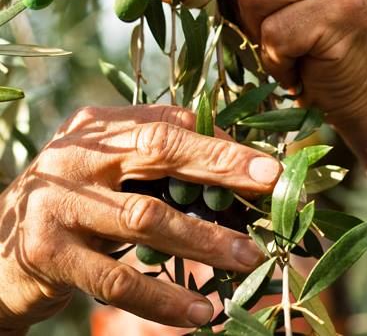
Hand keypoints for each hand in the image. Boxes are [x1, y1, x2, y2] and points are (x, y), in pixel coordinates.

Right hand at [0, 105, 280, 332]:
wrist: (0, 248)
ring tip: (249, 257)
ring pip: (145, 218)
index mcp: (99, 127)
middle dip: (221, 168)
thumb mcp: (114, 171)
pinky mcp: (47, 251)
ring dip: (204, 240)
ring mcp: (58, 200)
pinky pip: (116, 278)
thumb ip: (159, 161)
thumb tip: (234, 165)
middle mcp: (77, 154)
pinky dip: (161, 297)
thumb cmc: (77, 202)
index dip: (220, 143)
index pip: (169, 122)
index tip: (265, 165)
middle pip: (160, 152)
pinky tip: (199, 311)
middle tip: (272, 186)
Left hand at [178, 0, 366, 127]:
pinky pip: (277, 33)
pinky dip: (279, 61)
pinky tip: (299, 67)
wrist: (356, 89)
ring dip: (260, 35)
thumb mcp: (254, 10)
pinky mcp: (344, 9)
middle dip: (235, 1)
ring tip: (288, 50)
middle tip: (263, 30)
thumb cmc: (300, 48)